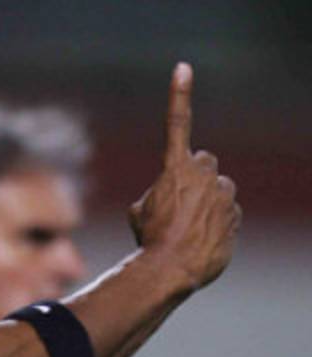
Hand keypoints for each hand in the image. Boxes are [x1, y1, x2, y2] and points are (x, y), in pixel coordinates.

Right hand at [131, 62, 241, 290]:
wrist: (172, 268)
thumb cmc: (149, 238)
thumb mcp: (140, 212)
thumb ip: (160, 194)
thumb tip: (173, 200)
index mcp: (175, 168)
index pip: (177, 123)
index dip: (179, 94)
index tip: (183, 67)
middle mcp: (204, 174)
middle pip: (204, 162)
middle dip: (196, 174)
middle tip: (180, 201)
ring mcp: (224, 195)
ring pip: (218, 189)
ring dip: (206, 201)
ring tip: (186, 229)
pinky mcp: (236, 215)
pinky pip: (227, 213)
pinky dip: (215, 223)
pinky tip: (199, 241)